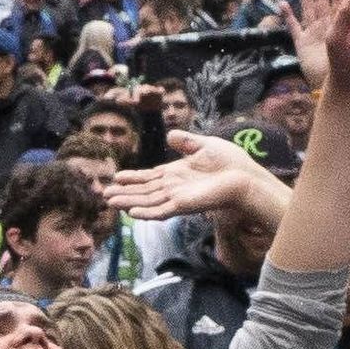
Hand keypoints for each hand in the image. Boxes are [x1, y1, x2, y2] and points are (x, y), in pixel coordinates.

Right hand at [110, 132, 280, 230]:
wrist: (245, 177)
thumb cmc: (230, 162)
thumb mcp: (203, 145)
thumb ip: (185, 141)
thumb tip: (170, 135)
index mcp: (177, 174)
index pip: (150, 178)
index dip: (133, 178)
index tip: (116, 177)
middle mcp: (174, 188)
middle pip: (144, 192)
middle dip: (124, 193)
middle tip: (104, 195)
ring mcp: (178, 198)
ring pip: (147, 202)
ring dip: (129, 202)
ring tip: (110, 203)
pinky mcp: (184, 206)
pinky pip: (161, 210)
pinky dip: (147, 212)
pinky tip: (132, 213)